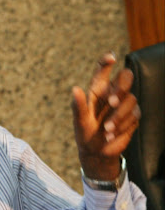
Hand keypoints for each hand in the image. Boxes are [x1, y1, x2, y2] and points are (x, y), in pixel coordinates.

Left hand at [71, 52, 140, 179]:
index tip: (110, 57)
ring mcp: (124, 104)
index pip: (102, 71)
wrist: (96, 152)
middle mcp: (112, 94)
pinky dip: (122, 126)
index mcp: (97, 91)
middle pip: (126, 77)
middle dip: (121, 87)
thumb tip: (75, 89)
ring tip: (106, 130)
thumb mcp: (79, 121)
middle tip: (112, 102)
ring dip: (118, 115)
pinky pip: (133, 116)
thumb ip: (78, 105)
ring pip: (131, 99)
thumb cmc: (84, 133)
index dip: (106, 62)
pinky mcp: (133, 117)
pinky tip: (110, 135)